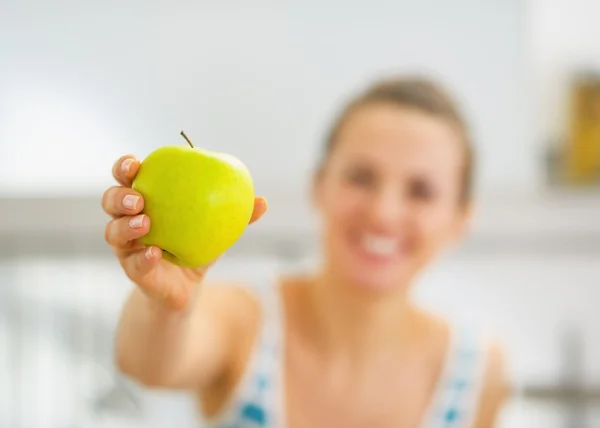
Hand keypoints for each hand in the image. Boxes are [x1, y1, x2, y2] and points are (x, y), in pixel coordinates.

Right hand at [101, 154, 267, 309]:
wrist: (186, 289)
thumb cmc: (197, 247)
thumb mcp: (216, 228)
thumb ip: (236, 214)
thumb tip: (262, 201)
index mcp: (145, 200)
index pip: (126, 177)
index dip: (124, 166)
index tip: (136, 162)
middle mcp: (127, 220)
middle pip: (110, 200)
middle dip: (119, 195)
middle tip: (138, 197)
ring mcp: (126, 247)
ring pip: (113, 232)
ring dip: (126, 225)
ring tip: (146, 223)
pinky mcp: (133, 271)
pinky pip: (133, 263)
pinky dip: (143, 257)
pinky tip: (155, 253)